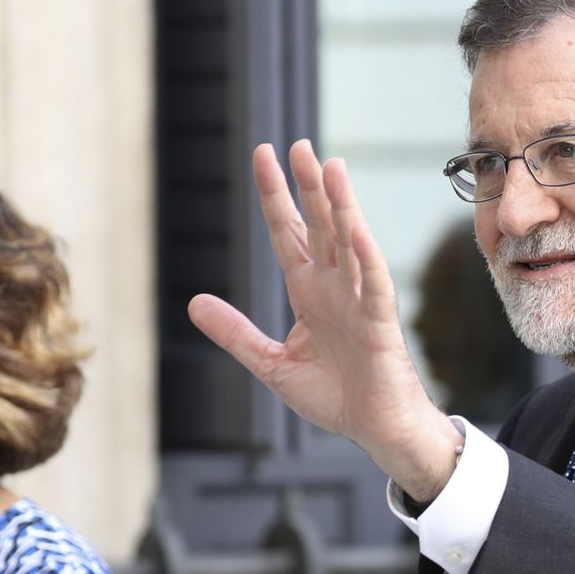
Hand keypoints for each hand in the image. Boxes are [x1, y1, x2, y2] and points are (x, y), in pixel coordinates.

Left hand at [188, 140, 462, 501]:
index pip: (287, 233)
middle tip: (296, 144)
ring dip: (341, 206)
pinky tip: (356, 228)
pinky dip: (366, 256)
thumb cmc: (333, 396)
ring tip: (330, 167)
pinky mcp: (380, 323)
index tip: (263, 155)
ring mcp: (359, 301)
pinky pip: (374, 284)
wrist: (373, 429)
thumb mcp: (270, 363)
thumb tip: (194, 302)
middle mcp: (334, 287)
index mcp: (308, 292)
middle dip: (307, 186)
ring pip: (349, 243)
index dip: (275, 196)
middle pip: (319, 226)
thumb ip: (235, 333)